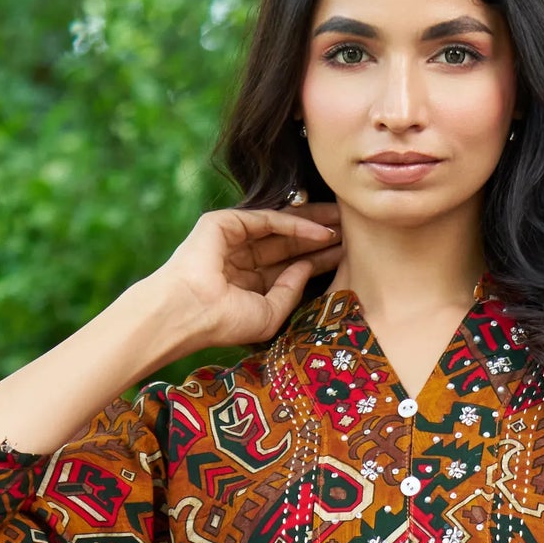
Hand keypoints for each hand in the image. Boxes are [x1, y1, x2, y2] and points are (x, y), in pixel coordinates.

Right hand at [149, 204, 341, 353]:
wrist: (190, 313)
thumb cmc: (225, 323)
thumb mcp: (270, 314)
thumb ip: (291, 291)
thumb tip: (308, 266)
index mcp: (249, 282)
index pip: (289, 266)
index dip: (318, 260)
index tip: (347, 256)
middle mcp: (242, 258)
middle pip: (289, 243)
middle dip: (320, 237)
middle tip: (352, 230)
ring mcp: (233, 238)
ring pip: (281, 227)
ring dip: (313, 224)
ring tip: (345, 222)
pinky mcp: (225, 223)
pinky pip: (268, 219)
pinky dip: (296, 223)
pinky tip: (322, 230)